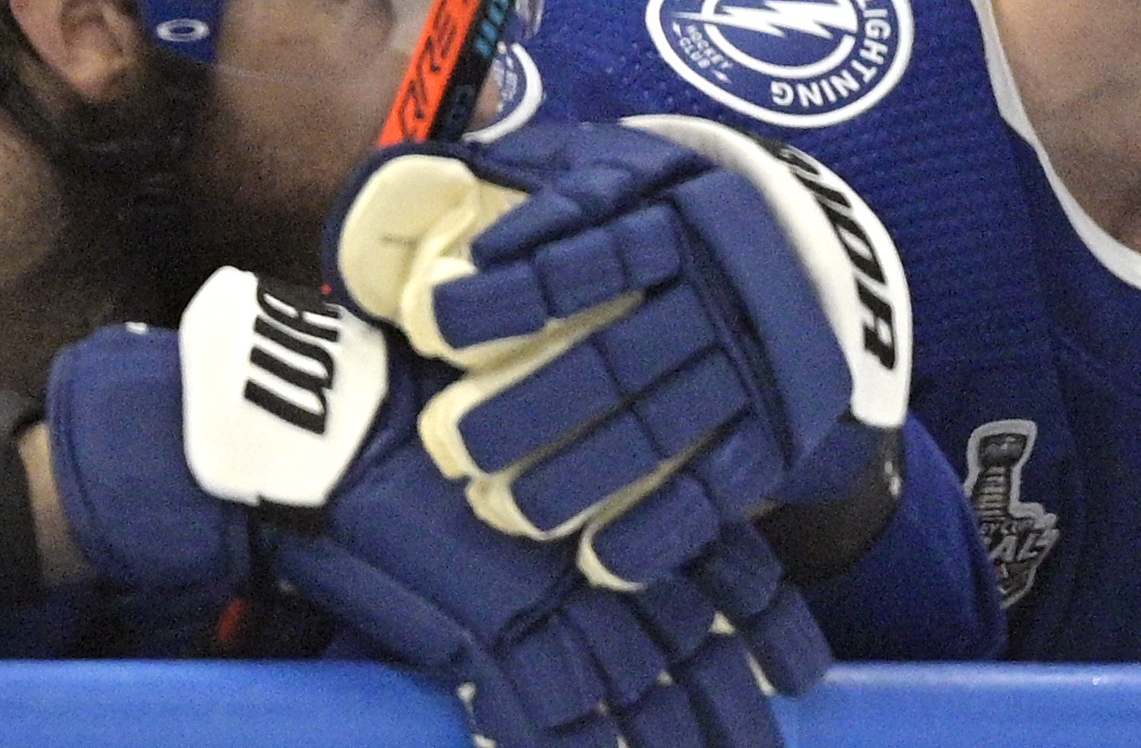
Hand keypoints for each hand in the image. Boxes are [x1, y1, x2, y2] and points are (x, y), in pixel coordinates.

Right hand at [48, 282, 810, 747]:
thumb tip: (617, 539)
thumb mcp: (516, 453)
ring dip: (671, 744)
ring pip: (629, 693)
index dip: (770, 627)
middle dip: (731, 716)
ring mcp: (538, 593)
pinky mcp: (480, 631)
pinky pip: (535, 717)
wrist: (327, 435)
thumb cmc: (419, 425)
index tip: (812, 676)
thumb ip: (573, 500)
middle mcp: (590, 544)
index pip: (720, 566)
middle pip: (688, 646)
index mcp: (612, 492)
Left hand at [336, 115, 911, 587]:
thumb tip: (445, 204)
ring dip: (577, 477)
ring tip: (502, 507)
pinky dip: (658, 528)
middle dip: (528, 407)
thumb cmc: (675, 210)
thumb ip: (547, 185)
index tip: (431, 325)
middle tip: (452, 442)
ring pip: (658, 429)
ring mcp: (750, 366)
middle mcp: (716, 293)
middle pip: (616, 356)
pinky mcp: (776, 429)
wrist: (811, 248)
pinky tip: (596, 558)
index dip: (508, 295)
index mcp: (673, 220)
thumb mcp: (624, 167)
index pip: (585, 257)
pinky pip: (717, 487)